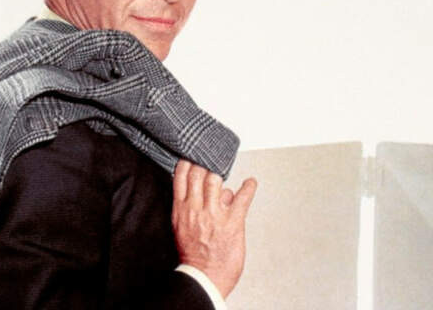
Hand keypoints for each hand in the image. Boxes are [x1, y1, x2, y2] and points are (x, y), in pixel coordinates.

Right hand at [172, 160, 256, 298]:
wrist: (203, 277)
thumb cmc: (193, 255)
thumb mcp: (181, 228)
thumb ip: (189, 207)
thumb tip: (202, 191)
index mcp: (182, 210)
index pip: (181, 177)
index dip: (188, 163)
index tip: (192, 156)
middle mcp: (196, 209)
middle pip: (199, 174)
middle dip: (205, 164)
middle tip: (210, 161)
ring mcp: (215, 214)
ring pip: (216, 181)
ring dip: (221, 175)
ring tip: (224, 172)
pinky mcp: (233, 222)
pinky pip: (242, 198)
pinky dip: (249, 188)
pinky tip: (251, 182)